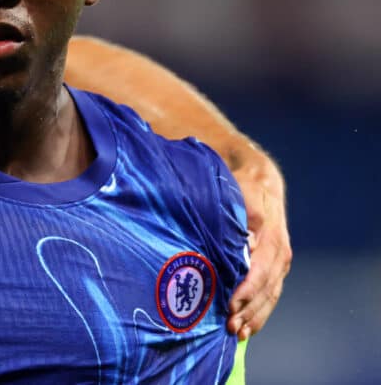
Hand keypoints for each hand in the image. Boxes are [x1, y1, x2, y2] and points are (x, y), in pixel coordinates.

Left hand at [227, 159, 290, 339]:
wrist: (258, 177)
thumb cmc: (244, 184)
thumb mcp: (243, 191)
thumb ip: (246, 214)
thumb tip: (248, 240)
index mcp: (273, 238)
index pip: (260, 271)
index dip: (246, 290)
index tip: (230, 304)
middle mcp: (280, 253)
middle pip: (266, 289)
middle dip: (249, 310)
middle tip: (229, 327)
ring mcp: (278, 261)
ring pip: (270, 296)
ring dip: (254, 316)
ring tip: (237, 333)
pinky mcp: (274, 267)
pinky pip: (270, 294)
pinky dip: (259, 312)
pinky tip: (247, 327)